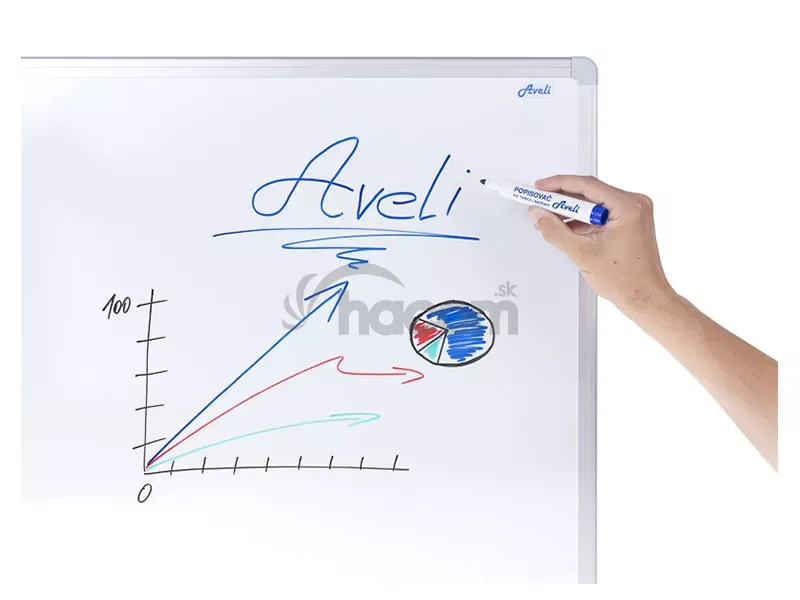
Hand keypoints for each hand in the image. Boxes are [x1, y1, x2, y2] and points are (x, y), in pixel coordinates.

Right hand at [528, 175, 674, 312]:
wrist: (644, 297)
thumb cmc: (627, 280)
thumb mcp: (582, 253)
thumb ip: (555, 231)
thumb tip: (539, 215)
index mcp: (629, 207)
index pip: (587, 185)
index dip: (558, 184)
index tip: (541, 187)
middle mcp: (634, 205)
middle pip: (590, 192)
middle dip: (562, 199)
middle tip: (541, 203)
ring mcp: (633, 213)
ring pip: (593, 204)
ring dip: (571, 211)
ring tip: (550, 219)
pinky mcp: (629, 223)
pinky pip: (600, 214)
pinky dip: (582, 220)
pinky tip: (566, 228)